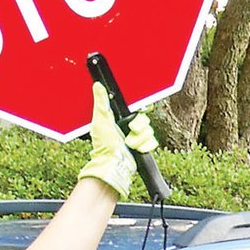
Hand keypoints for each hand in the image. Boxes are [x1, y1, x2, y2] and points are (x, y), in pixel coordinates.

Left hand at [77, 83, 156, 199]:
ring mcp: (137, 138)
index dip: (141, 111)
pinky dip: (143, 147)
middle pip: (145, 120)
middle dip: (138, 127)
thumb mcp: (101, 120)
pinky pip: (152, 143)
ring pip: (149, 131)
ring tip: (129, 143)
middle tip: (130, 131)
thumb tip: (97, 85)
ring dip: (138, 139)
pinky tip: (135, 149)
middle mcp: (130, 128)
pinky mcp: (143, 148)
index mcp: (122, 119)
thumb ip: (101, 102)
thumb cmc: (103, 145)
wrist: (111, 164)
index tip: (141, 113)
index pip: (138, 109)